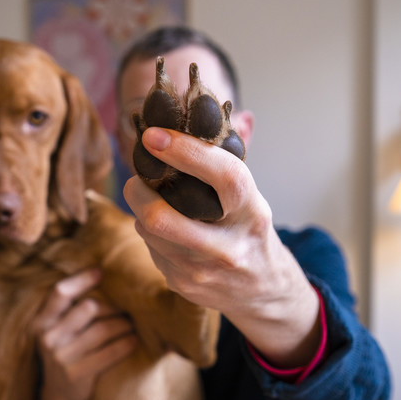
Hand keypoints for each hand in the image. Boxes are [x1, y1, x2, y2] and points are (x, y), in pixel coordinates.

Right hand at [34, 269, 137, 399]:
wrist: (58, 395)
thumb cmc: (63, 352)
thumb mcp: (55, 331)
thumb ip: (68, 310)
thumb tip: (100, 275)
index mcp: (41, 323)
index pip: (60, 293)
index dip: (81, 279)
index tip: (101, 271)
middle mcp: (49, 338)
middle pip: (89, 308)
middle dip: (113, 305)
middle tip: (127, 306)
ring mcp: (61, 357)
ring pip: (102, 329)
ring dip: (123, 323)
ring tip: (133, 322)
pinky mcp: (76, 375)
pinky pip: (109, 353)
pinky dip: (125, 344)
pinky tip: (134, 340)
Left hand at [123, 127, 320, 368]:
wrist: (263, 290)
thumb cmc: (248, 230)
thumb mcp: (251, 197)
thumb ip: (225, 160)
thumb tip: (203, 109)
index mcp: (252, 212)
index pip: (223, 176)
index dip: (185, 151)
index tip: (153, 135)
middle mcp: (229, 246)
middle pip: (163, 217)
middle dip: (138, 191)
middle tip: (137, 176)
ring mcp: (204, 271)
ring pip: (150, 232)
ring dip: (142, 210)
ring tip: (151, 199)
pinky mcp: (185, 285)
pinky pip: (151, 250)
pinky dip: (150, 233)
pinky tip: (164, 229)